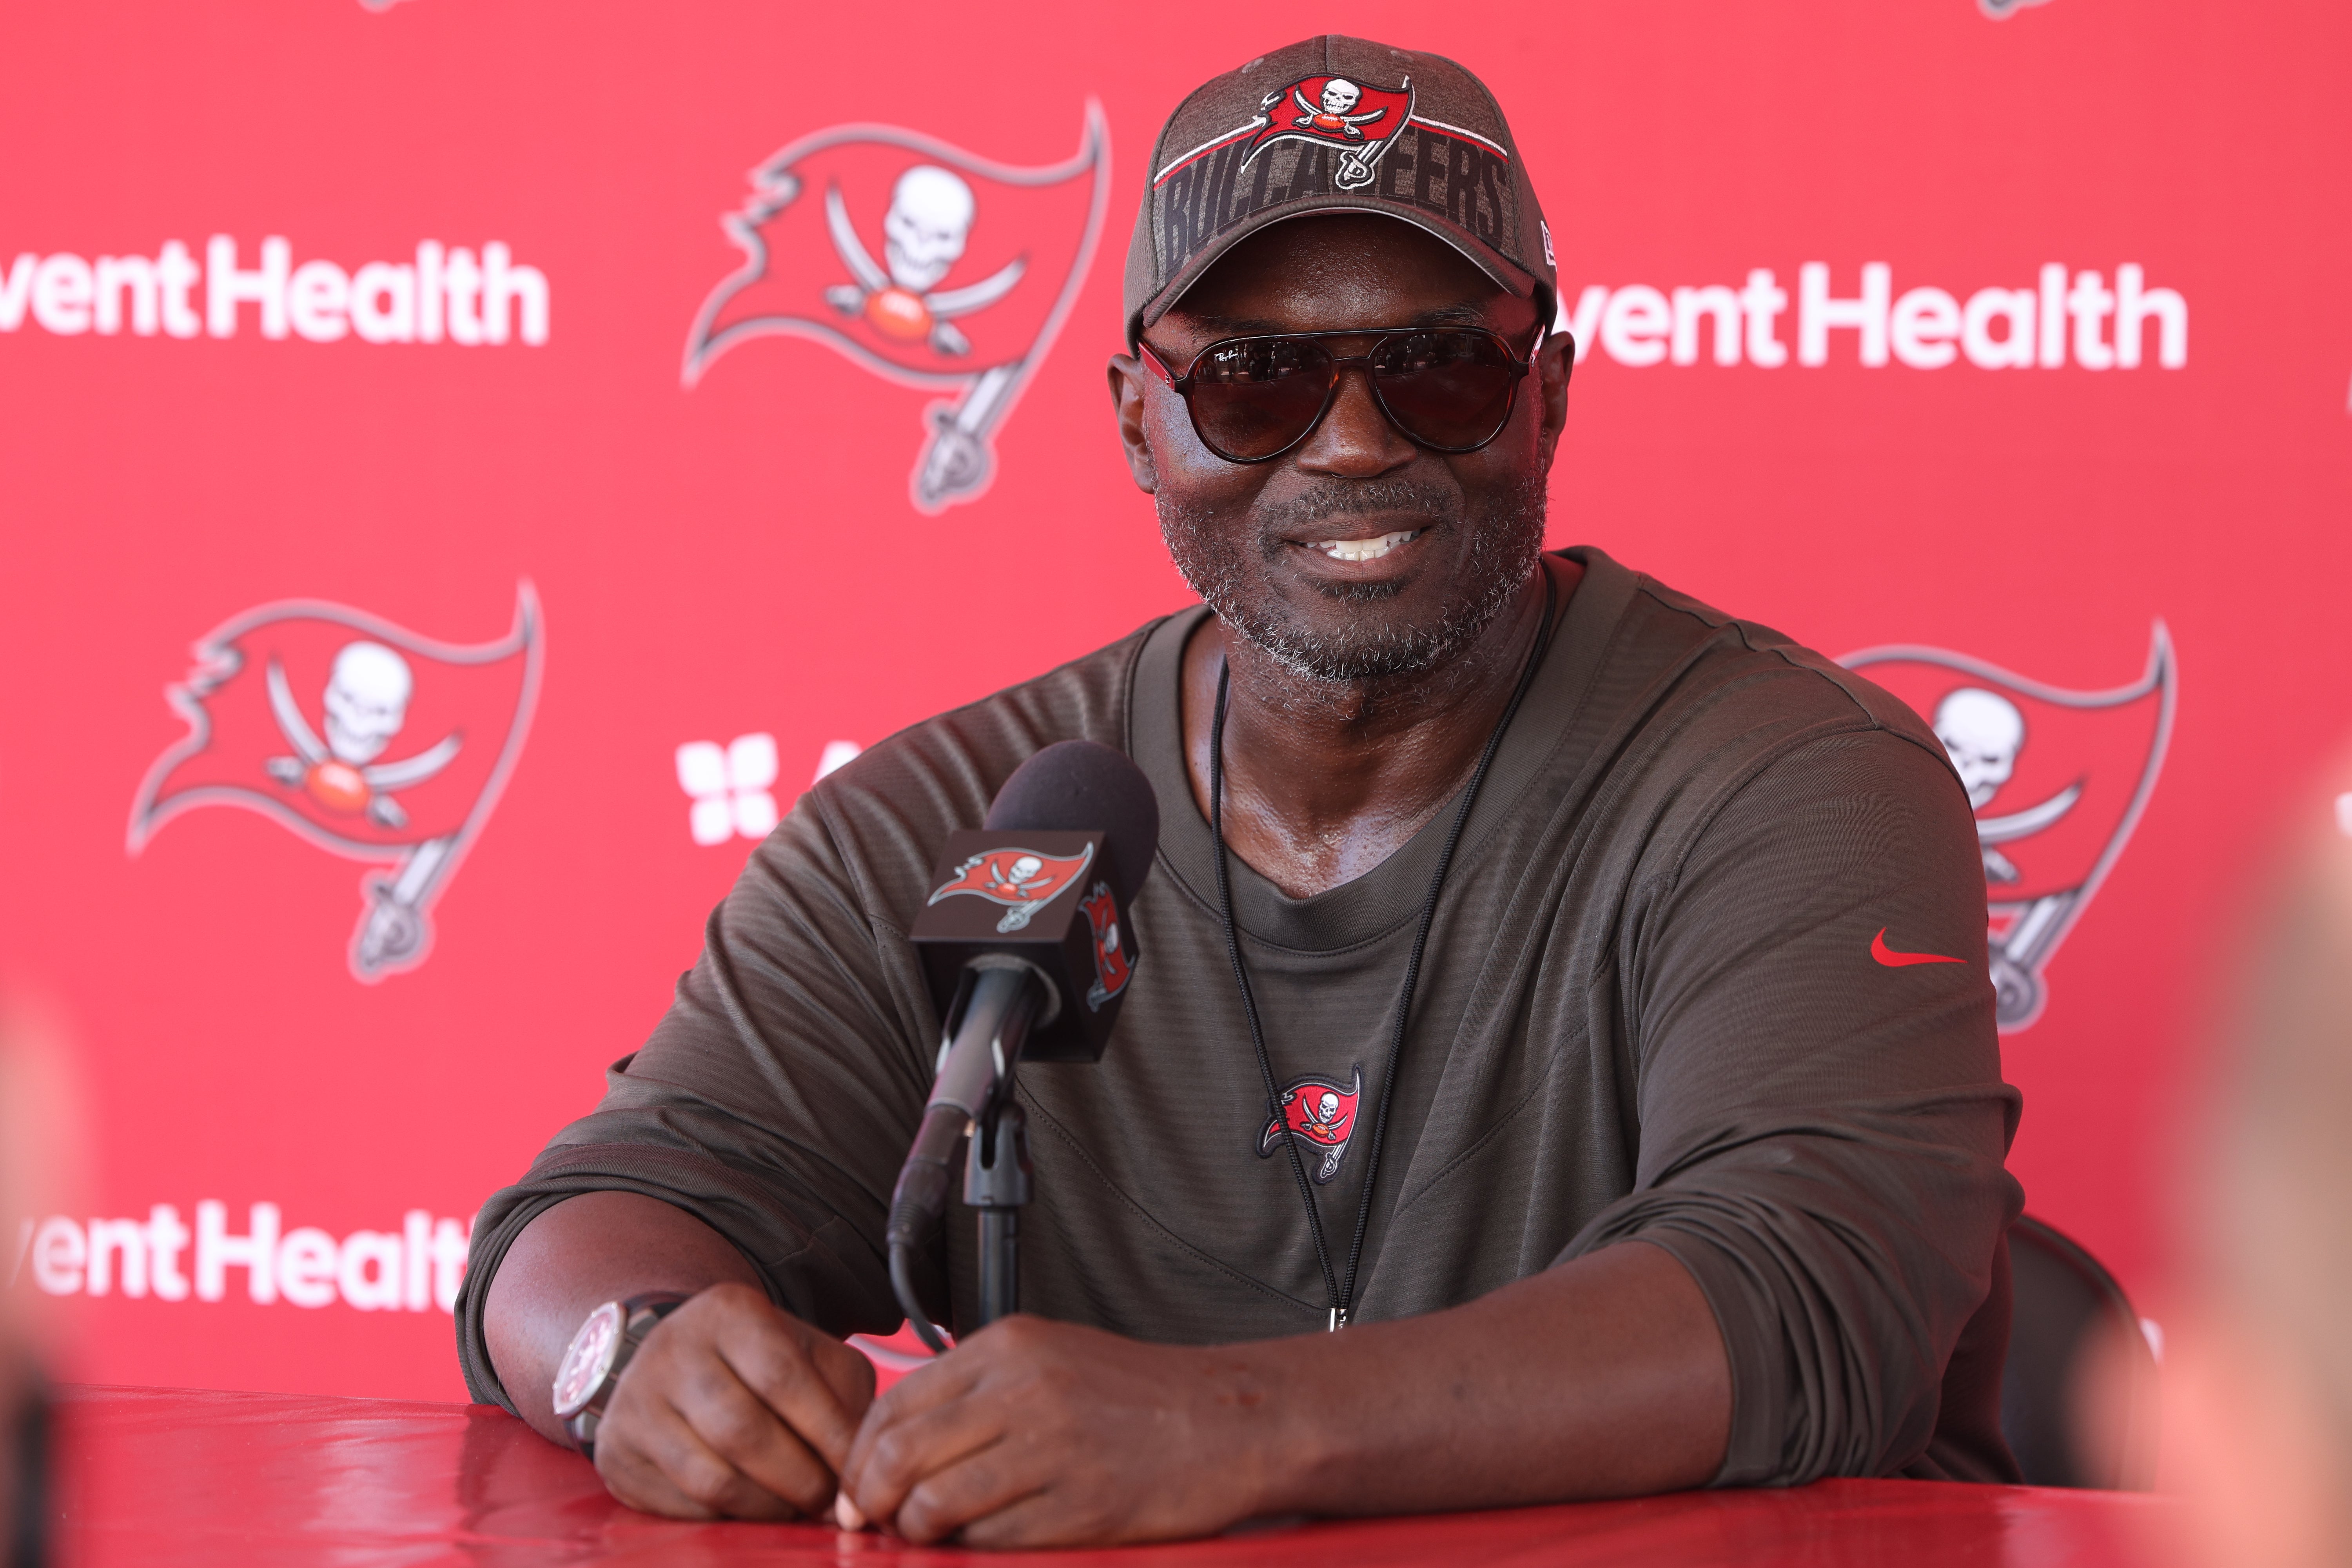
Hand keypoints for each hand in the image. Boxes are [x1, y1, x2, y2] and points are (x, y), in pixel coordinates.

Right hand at [592, 1282, 875, 1520]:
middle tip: (830, 1501)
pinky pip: (682, 1504)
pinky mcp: (616, 1452)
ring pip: (710, 1478)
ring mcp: (636, 1402)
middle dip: (800, 1479)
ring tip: (797, 1507)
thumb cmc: (759, 1362)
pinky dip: (729, 1517)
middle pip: (743, 1432)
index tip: (858, 1470)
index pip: (784, 1378)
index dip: (829, 1433)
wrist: (674, 1359)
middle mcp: (673, 1350)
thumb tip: (856, 1466)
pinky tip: (755, 1507)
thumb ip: (842, 1394)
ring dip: (767, 1507)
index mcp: (728, 1312)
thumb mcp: (807, 1353)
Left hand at [836, 1314, 1271, 1547]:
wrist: (1230, 1419)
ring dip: (918, 1531)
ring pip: (935, 1504)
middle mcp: (1024, 1391)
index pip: (895, 1404)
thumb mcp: (1051, 1360)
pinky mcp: (1081, 1506)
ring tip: (931, 1535)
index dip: (859, 1457)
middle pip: (900, 1456)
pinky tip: (988, 1540)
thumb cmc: (1139, 1397)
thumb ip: (977, 1393)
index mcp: (1010, 1348)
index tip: (854, 1487)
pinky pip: (992, 1540)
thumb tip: (898, 1447)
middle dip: (870, 1500)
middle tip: (872, 1522)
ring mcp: (1052, 1449)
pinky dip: (975, 1549)